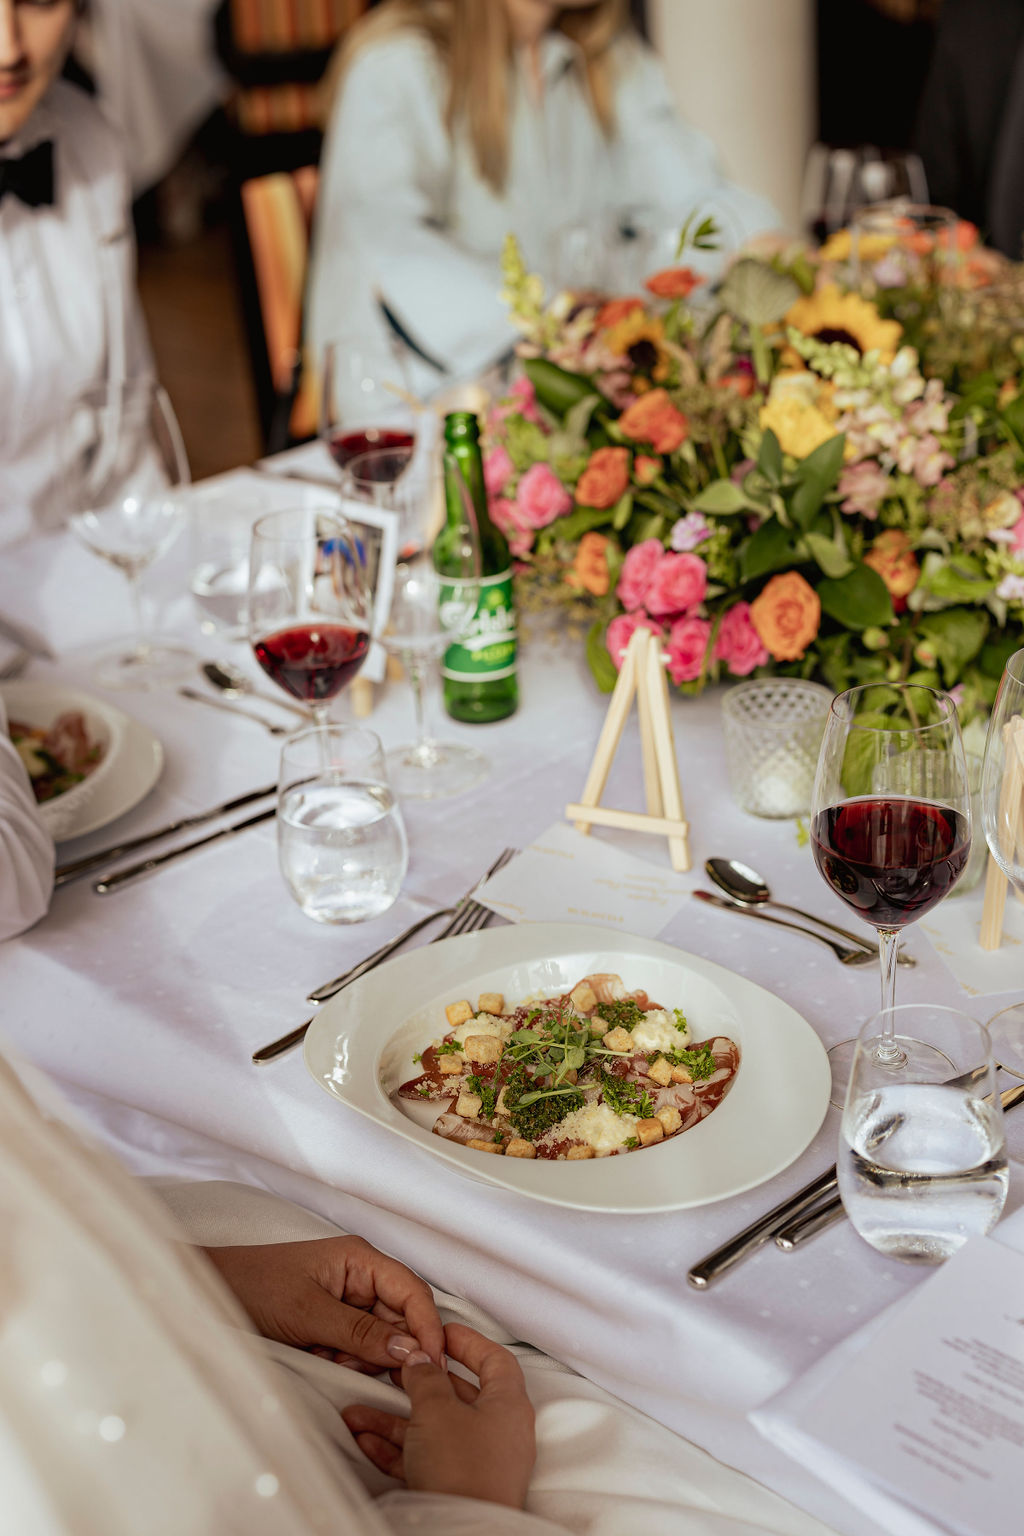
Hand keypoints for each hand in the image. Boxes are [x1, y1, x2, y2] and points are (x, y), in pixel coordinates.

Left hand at [201, 1236, 444, 1372]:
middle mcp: (360, 1278)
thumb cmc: (252, 1287)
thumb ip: (361, 1332)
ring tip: (324, 1356)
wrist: (208, 1296)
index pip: (413, 1292)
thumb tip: (410, 1351)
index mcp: (361, 1259)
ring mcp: (346, 1302)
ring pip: (379, 1341)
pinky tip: (318, 1357)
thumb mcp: (308, 1313)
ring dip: (359, 1358)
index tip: (432, 1364)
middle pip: (400, 1321)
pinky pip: (356, 1350)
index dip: (428, 1328)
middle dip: (383, 1349)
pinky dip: (343, 1361)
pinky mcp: (332, 1325)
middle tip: (353, 1363)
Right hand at [342, 1323, 535, 1509]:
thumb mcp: (437, 1410)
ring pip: (433, 1429)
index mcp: (508, 1405)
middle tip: (398, 1370)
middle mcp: (499, 1433)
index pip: (495, 1359)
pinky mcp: (458, 1488)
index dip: (468, 1342)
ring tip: (361, 1411)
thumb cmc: (465, 1474)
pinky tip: (367, 1441)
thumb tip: (420, 1361)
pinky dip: (396, 1449)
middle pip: (458, 1395)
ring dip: (395, 1420)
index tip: (442, 1333)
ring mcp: (479, 1463)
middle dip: (420, 1384)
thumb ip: (426, 1378)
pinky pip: (425, 1459)